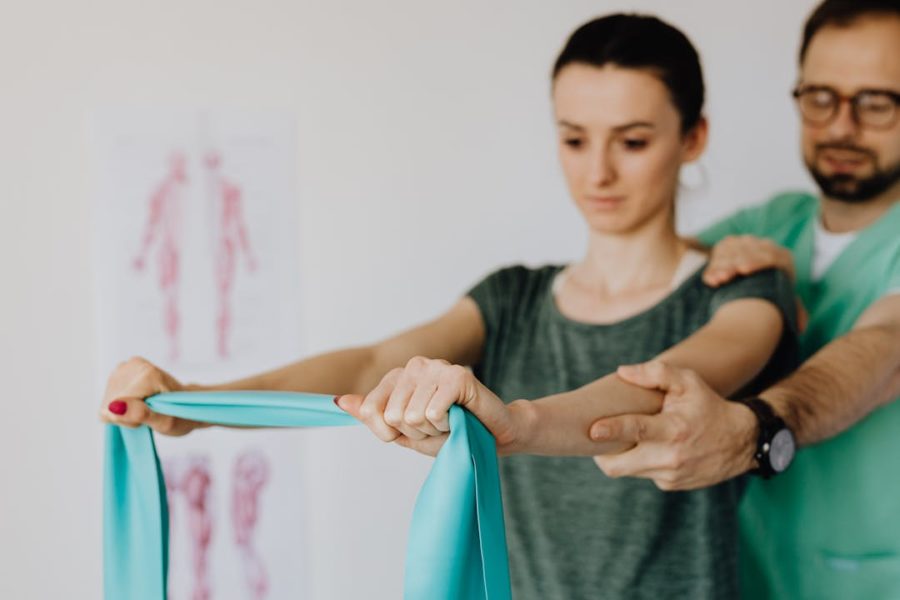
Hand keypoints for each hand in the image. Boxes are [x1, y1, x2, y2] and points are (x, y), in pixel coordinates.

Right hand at [99, 356, 203, 435]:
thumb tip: (113, 408)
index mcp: (147, 374)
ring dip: (124, 411)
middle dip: (127, 415)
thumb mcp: (165, 422)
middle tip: (149, 413)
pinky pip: (108, 398)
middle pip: (110, 404)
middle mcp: (132, 365)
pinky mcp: (119, 370)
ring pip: (108, 402)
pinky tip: (137, 402)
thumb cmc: (180, 415)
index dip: (130, 420)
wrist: (186, 402)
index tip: (150, 417)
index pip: (115, 408)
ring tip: (145, 407)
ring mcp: (125, 366)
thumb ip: (140, 414)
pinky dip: (121, 405)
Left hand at [334, 356, 523, 456]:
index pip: (370, 411)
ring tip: (449, 421)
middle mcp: (414, 366)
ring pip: (413, 417)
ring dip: (433, 430)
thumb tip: (338, 402)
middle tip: (437, 426)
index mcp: (397, 377)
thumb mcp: (404, 432)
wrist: (493, 436)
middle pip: (393, 417)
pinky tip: (460, 417)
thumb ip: (373, 417)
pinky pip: (433, 412)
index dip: (391, 432)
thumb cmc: (449, 433)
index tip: (413, 431)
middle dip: (415, 433)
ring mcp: (436, 367)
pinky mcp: (457, 375)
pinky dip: (447, 425)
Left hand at [589, 361, 756, 489]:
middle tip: (593, 437)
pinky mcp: (670, 484)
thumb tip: (622, 372)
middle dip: (600, 454)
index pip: (636, 430)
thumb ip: (655, 373)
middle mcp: (671, 457)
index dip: (612, 430)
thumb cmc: (707, 405)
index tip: (592, 430)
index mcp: (674, 429)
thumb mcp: (688, 382)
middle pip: (619, 465)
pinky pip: (642, 474)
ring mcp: (670, 475)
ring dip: (619, 456)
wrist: (740, 441)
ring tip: (617, 438)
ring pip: (627, 470)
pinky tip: (645, 448)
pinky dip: (638, 461)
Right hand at [702, 235, 806, 329]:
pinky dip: (713, 265)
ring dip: (720, 266)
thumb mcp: (785, 300)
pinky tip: (709, 279)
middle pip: (747, 252)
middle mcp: (765, 246)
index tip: (742, 270)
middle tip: (723, 278)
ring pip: (731, 251)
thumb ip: (794, 311)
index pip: (769, 255)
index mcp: (782, 257)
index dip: (755, 261)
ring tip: (715, 281)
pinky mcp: (730, 243)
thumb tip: (801, 326)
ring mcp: (747, 243)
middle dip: (733, 265)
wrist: (758, 277)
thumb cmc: (773, 293)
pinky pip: (720, 250)